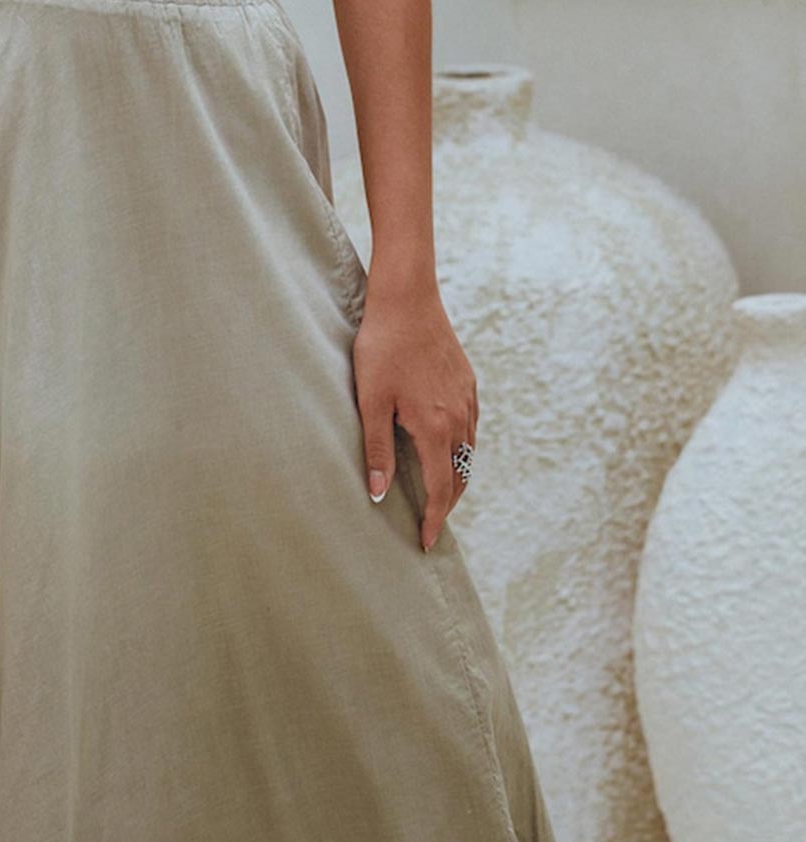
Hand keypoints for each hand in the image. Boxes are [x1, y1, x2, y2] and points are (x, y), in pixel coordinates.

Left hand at [351, 275, 477, 550]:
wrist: (407, 299)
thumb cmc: (382, 347)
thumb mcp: (371, 400)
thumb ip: (376, 449)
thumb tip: (379, 495)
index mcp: (434, 427)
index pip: (441, 488)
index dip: (434, 519)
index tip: (427, 543)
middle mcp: (458, 417)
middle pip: (461, 475)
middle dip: (447, 503)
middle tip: (430, 523)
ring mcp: (467, 399)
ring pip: (468, 452)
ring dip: (456, 477)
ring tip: (437, 492)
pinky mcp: (468, 383)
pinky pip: (470, 427)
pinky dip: (461, 448)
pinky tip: (445, 448)